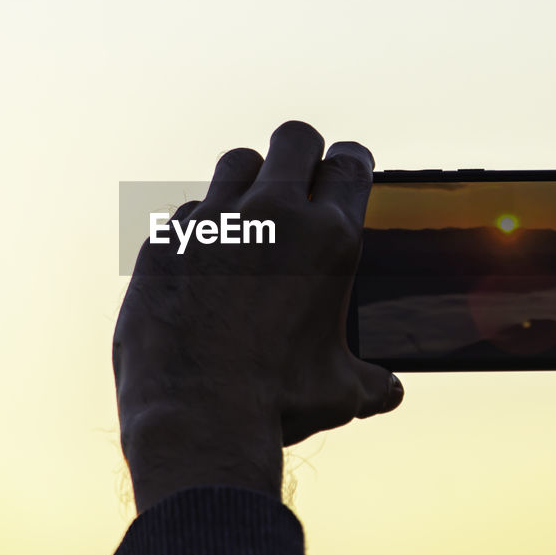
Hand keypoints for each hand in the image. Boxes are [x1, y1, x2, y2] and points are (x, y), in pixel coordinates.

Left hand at [113, 121, 403, 512]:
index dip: (351, 161)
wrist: (195, 416)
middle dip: (302, 152)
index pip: (349, 164)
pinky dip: (201, 229)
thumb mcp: (341, 393)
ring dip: (249, 180)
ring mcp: (212, 223)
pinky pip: (188, 213)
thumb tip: (390, 390)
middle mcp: (272, 216)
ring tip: (251, 214)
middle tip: (300, 179)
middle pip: (294, 138)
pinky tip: (203, 262)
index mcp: (328, 240)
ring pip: (237, 162)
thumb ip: (372, 380)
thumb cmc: (277, 404)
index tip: (345, 168)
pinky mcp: (165, 241)